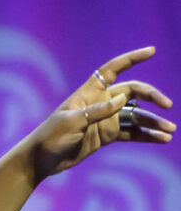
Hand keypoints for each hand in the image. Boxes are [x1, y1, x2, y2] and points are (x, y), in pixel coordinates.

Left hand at [28, 46, 175, 183]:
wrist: (42, 159)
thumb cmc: (52, 136)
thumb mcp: (73, 122)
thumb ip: (98, 111)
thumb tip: (123, 99)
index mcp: (91, 91)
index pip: (114, 69)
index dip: (132, 58)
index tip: (151, 51)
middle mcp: (102, 102)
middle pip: (133, 93)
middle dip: (151, 98)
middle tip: (167, 106)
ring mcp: (106, 119)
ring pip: (135, 117)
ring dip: (153, 123)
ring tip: (170, 132)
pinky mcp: (107, 136)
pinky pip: (131, 134)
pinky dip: (145, 136)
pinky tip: (160, 140)